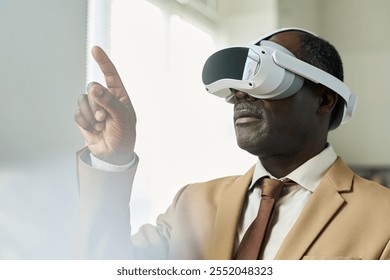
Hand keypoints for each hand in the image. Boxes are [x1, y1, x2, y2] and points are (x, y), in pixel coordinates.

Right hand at [75, 46, 135, 164]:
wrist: (113, 154)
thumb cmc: (124, 135)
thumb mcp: (122, 118)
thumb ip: (108, 101)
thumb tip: (94, 87)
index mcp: (118, 95)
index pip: (110, 75)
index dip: (103, 62)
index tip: (95, 49)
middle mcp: (105, 98)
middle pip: (92, 89)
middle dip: (96, 104)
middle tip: (103, 118)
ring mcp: (93, 107)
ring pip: (82, 100)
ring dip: (90, 115)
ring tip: (100, 125)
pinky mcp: (84, 118)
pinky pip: (77, 114)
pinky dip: (85, 123)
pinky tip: (93, 130)